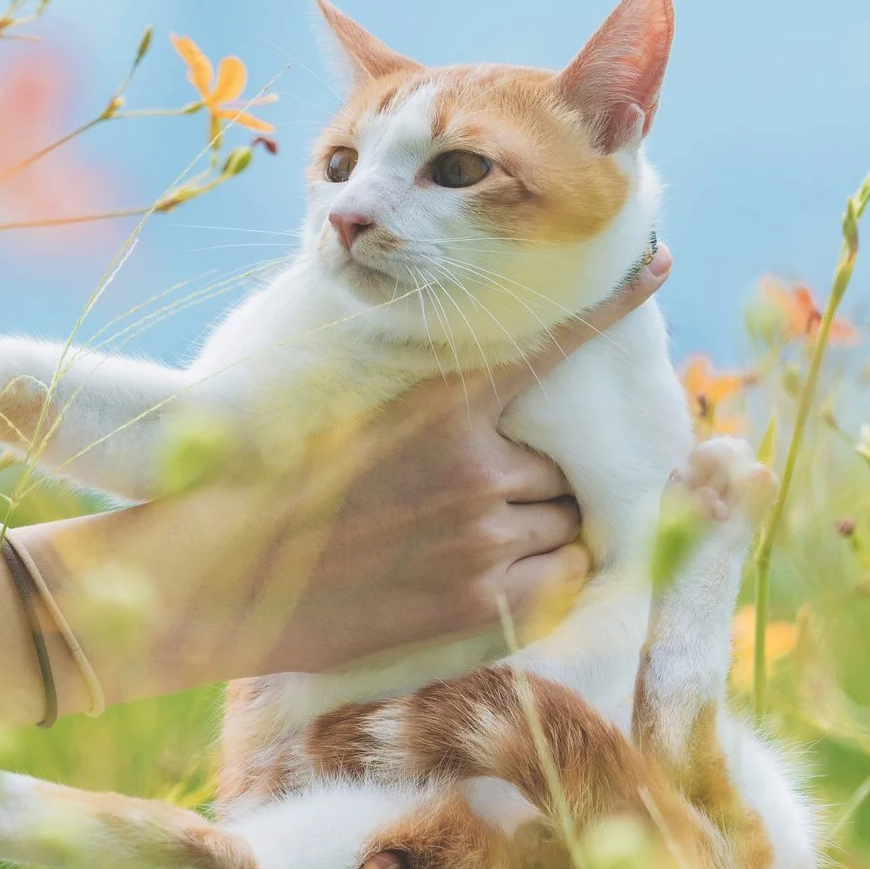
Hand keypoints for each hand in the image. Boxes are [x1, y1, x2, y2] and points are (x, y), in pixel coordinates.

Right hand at [30, 246, 668, 693]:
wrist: (210, 577)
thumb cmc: (262, 483)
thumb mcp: (338, 405)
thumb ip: (417, 391)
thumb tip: (466, 375)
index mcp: (441, 404)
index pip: (555, 343)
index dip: (616, 302)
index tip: (660, 265)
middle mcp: (476, 467)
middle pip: (561, 463)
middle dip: (535, 476)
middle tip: (477, 493)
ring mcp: (481, 539)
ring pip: (563, 521)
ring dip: (536, 526)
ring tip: (467, 539)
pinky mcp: (474, 604)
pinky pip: (558, 581)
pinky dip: (547, 575)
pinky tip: (501, 574)